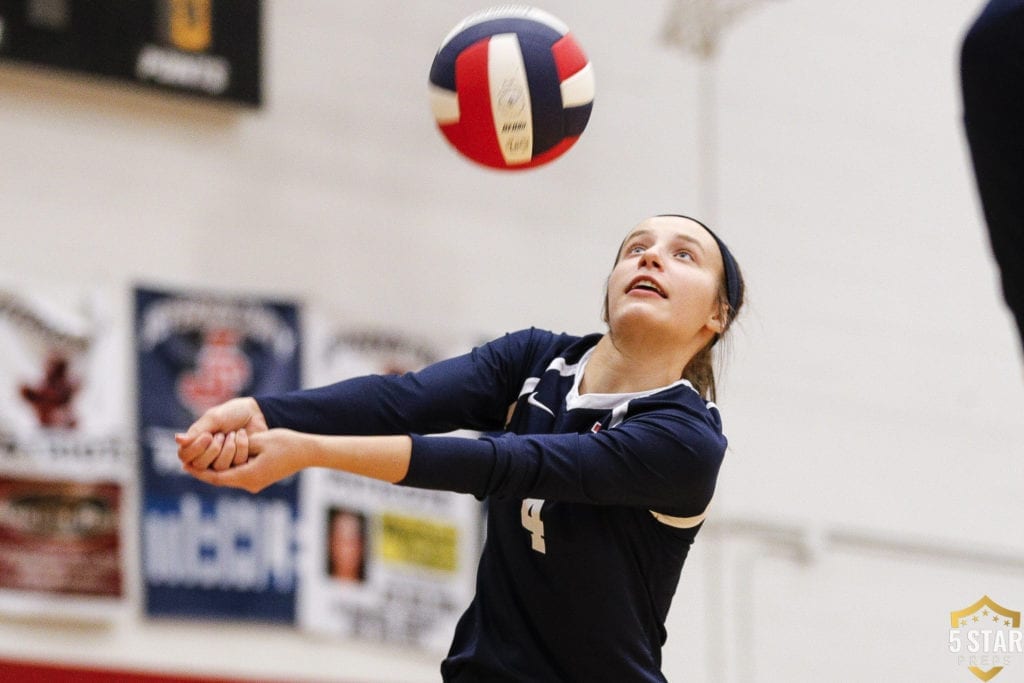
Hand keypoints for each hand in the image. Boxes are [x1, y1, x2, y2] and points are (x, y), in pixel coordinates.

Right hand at [175, 397, 268, 470]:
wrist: (256, 413)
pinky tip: (242, 436)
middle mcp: (206, 457)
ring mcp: (222, 462)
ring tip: (233, 434)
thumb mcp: (214, 418)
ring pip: (219, 467)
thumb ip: (197, 430)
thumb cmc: (232, 413)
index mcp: (195, 444)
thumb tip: (177, 439)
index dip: (194, 449)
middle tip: (221, 435)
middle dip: (213, 449)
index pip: (184, 456)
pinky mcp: (238, 465)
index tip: (207, 435)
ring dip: (228, 447)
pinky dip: (240, 447)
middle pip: (200, 465)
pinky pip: (236, 465)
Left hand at [183, 429, 310, 493]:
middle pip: (221, 479)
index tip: (185, 466)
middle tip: (187, 463)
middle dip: (205, 471)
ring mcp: (256, 482)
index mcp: (248, 476)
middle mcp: (250, 483)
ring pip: (229, 477)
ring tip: (200, 460)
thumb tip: (224, 448)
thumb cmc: (286, 444)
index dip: (199, 472)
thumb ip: (239, 445)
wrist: (307, 452)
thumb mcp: (259, 440)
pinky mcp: (260, 478)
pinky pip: (238, 474)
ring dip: (216, 468)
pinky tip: (220, 459)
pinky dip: (228, 467)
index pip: (216, 477)